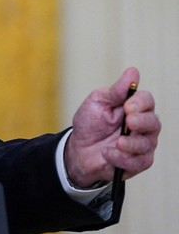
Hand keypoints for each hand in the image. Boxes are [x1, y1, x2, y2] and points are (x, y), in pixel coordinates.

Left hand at [64, 67, 159, 187]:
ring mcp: (143, 144)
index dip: (141, 103)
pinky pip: (139, 161)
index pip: (147, 101)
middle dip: (142, 122)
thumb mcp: (98, 102)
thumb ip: (116, 90)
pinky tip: (108, 154)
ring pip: (147, 144)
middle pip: (154, 122)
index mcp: (134, 107)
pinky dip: (122, 158)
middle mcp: (143, 125)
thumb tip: (133, 71)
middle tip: (128, 122)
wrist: (79, 149)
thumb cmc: (90, 122)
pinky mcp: (138, 162)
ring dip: (131, 144)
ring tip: (116, 142)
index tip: (128, 106)